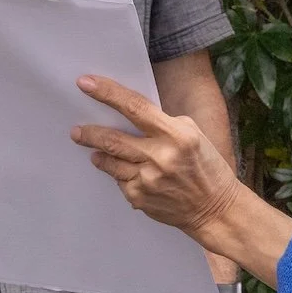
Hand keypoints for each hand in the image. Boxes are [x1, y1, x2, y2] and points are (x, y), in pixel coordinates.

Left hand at [73, 75, 244, 240]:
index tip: (85, 83)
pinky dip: (120, 174)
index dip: (108, 93)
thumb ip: (163, 124)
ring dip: (99, 154)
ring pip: (110, 161)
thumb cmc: (206, 167)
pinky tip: (129, 174)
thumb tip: (130, 115)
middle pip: (113, 139)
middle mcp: (161, 157)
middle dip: (90, 133)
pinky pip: (120, 180)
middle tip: (76, 131)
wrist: (215, 209)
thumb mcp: (193, 134)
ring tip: (94, 150)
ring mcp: (148, 180)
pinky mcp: (140, 198)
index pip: (135, 108)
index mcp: (177, 135)